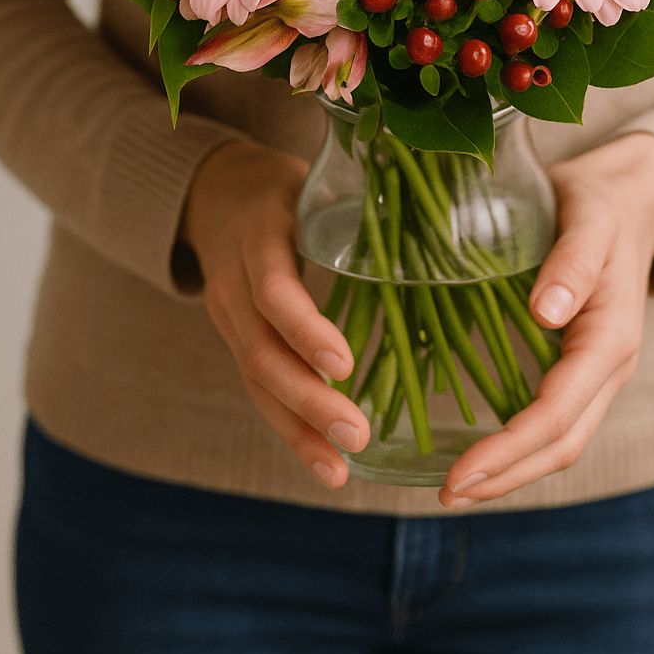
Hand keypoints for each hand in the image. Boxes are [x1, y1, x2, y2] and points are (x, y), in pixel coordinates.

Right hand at [180, 141, 370, 489]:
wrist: (213, 194)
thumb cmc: (284, 187)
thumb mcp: (313, 183)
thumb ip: (359, 205)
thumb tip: (440, 223)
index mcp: (257, 237)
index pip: (274, 291)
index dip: (306, 330)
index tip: (345, 364)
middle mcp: (233, 284)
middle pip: (262, 352)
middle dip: (309, 400)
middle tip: (358, 434)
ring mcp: (228, 317)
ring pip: (256, 383)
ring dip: (299, 430)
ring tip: (340, 469)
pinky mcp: (236, 342)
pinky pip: (260, 392)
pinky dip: (293, 431)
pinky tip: (328, 465)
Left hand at [438, 131, 653, 507]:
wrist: (629, 197)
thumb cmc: (600, 203)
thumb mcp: (588, 219)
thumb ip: (571, 263)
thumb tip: (546, 313)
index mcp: (611, 339)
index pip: (557, 413)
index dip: (508, 448)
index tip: (459, 471)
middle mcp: (610, 366)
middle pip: (562, 444)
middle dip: (506, 475)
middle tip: (447, 495)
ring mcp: (599, 370)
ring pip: (562, 440)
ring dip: (513, 470)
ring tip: (459, 486)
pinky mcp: (582, 364)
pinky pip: (556, 418)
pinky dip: (519, 444)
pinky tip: (483, 448)